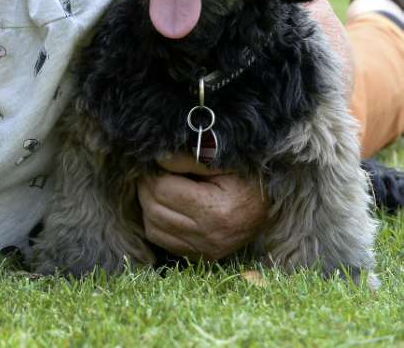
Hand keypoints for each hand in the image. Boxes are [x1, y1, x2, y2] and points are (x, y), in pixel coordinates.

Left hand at [137, 153, 267, 261]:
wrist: (269, 208)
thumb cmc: (247, 180)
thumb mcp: (223, 162)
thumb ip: (190, 159)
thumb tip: (159, 159)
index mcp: (216, 211)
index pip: (163, 190)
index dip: (154, 174)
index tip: (158, 163)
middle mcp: (209, 236)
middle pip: (154, 209)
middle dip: (147, 188)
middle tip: (153, 173)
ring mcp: (205, 250)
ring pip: (153, 227)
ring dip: (148, 205)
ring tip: (158, 188)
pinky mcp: (201, 257)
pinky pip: (162, 241)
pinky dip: (156, 222)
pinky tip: (165, 207)